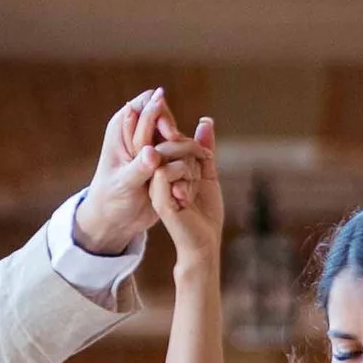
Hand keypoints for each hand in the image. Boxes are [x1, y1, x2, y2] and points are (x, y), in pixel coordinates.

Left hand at [74, 85, 200, 253]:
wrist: (115, 220)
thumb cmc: (111, 200)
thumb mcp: (124, 184)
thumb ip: (138, 168)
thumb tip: (152, 153)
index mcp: (121, 128)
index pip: (145, 103)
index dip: (160, 113)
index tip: (170, 133)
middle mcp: (136, 133)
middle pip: (165, 117)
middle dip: (175, 133)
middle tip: (184, 150)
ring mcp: (150, 146)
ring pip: (176, 136)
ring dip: (184, 149)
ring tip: (192, 162)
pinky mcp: (162, 161)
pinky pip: (181, 153)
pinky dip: (187, 161)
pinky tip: (192, 173)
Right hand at [153, 111, 223, 270]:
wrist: (205, 242)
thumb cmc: (206, 212)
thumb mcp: (208, 173)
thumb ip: (205, 148)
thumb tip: (206, 120)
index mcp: (164, 169)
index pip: (172, 139)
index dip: (191, 142)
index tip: (207, 159)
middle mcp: (155, 176)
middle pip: (169, 142)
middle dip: (192, 151)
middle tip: (203, 172)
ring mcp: (155, 187)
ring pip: (167, 154)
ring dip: (189, 167)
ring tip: (194, 187)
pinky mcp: (158, 199)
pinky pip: (165, 172)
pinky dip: (184, 179)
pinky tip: (187, 196)